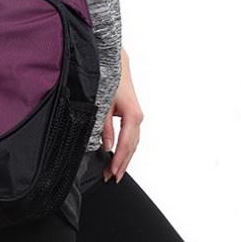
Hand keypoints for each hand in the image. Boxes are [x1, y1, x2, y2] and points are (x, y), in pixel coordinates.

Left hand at [102, 52, 143, 182]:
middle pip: (132, 148)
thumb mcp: (102, 104)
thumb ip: (104, 127)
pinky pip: (131, 136)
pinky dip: (125, 147)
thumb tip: (105, 147)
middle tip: (112, 179)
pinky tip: (118, 155)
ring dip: (124, 157)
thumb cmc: (110, 79)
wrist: (117, 62)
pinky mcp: (133, 114)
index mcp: (132, 116)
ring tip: (114, 171)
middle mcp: (138, 118)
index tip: (112, 174)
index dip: (118, 162)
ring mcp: (137, 116)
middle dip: (122, 164)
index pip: (126, 145)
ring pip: (133, 143)